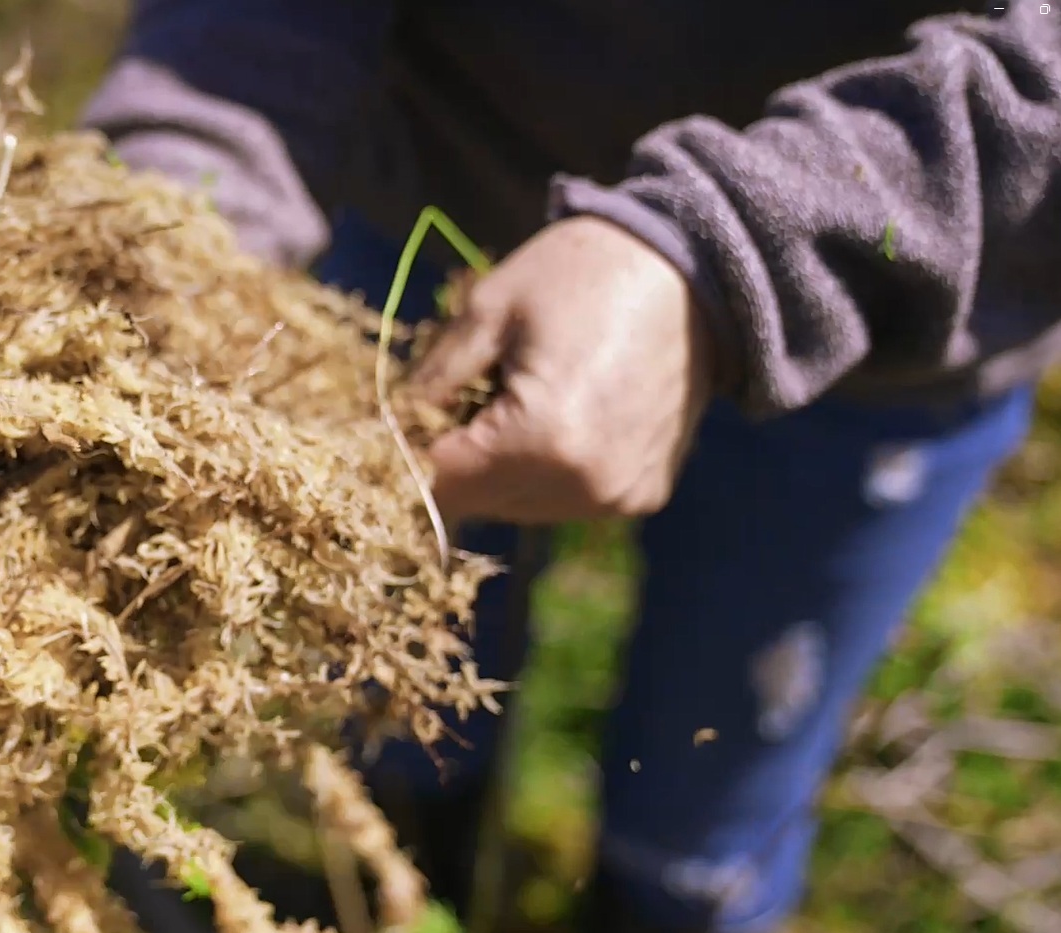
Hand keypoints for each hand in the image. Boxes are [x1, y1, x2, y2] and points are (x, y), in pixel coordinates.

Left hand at [407, 215, 717, 523]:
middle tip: (459, 404)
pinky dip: (545, 472)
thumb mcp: (490, 309)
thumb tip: (391, 426)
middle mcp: (586, 484)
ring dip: (499, 472)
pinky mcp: (642, 494)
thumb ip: (433, 379)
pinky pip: (566, 501)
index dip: (410, 456)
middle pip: (479, 503)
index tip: (402, 425)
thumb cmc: (584, 274)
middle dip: (456, 463)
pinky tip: (554, 419)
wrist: (695, 270)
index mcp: (544, 439)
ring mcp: (619, 496)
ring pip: (519, 508)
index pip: (442, 484)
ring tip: (512, 404)